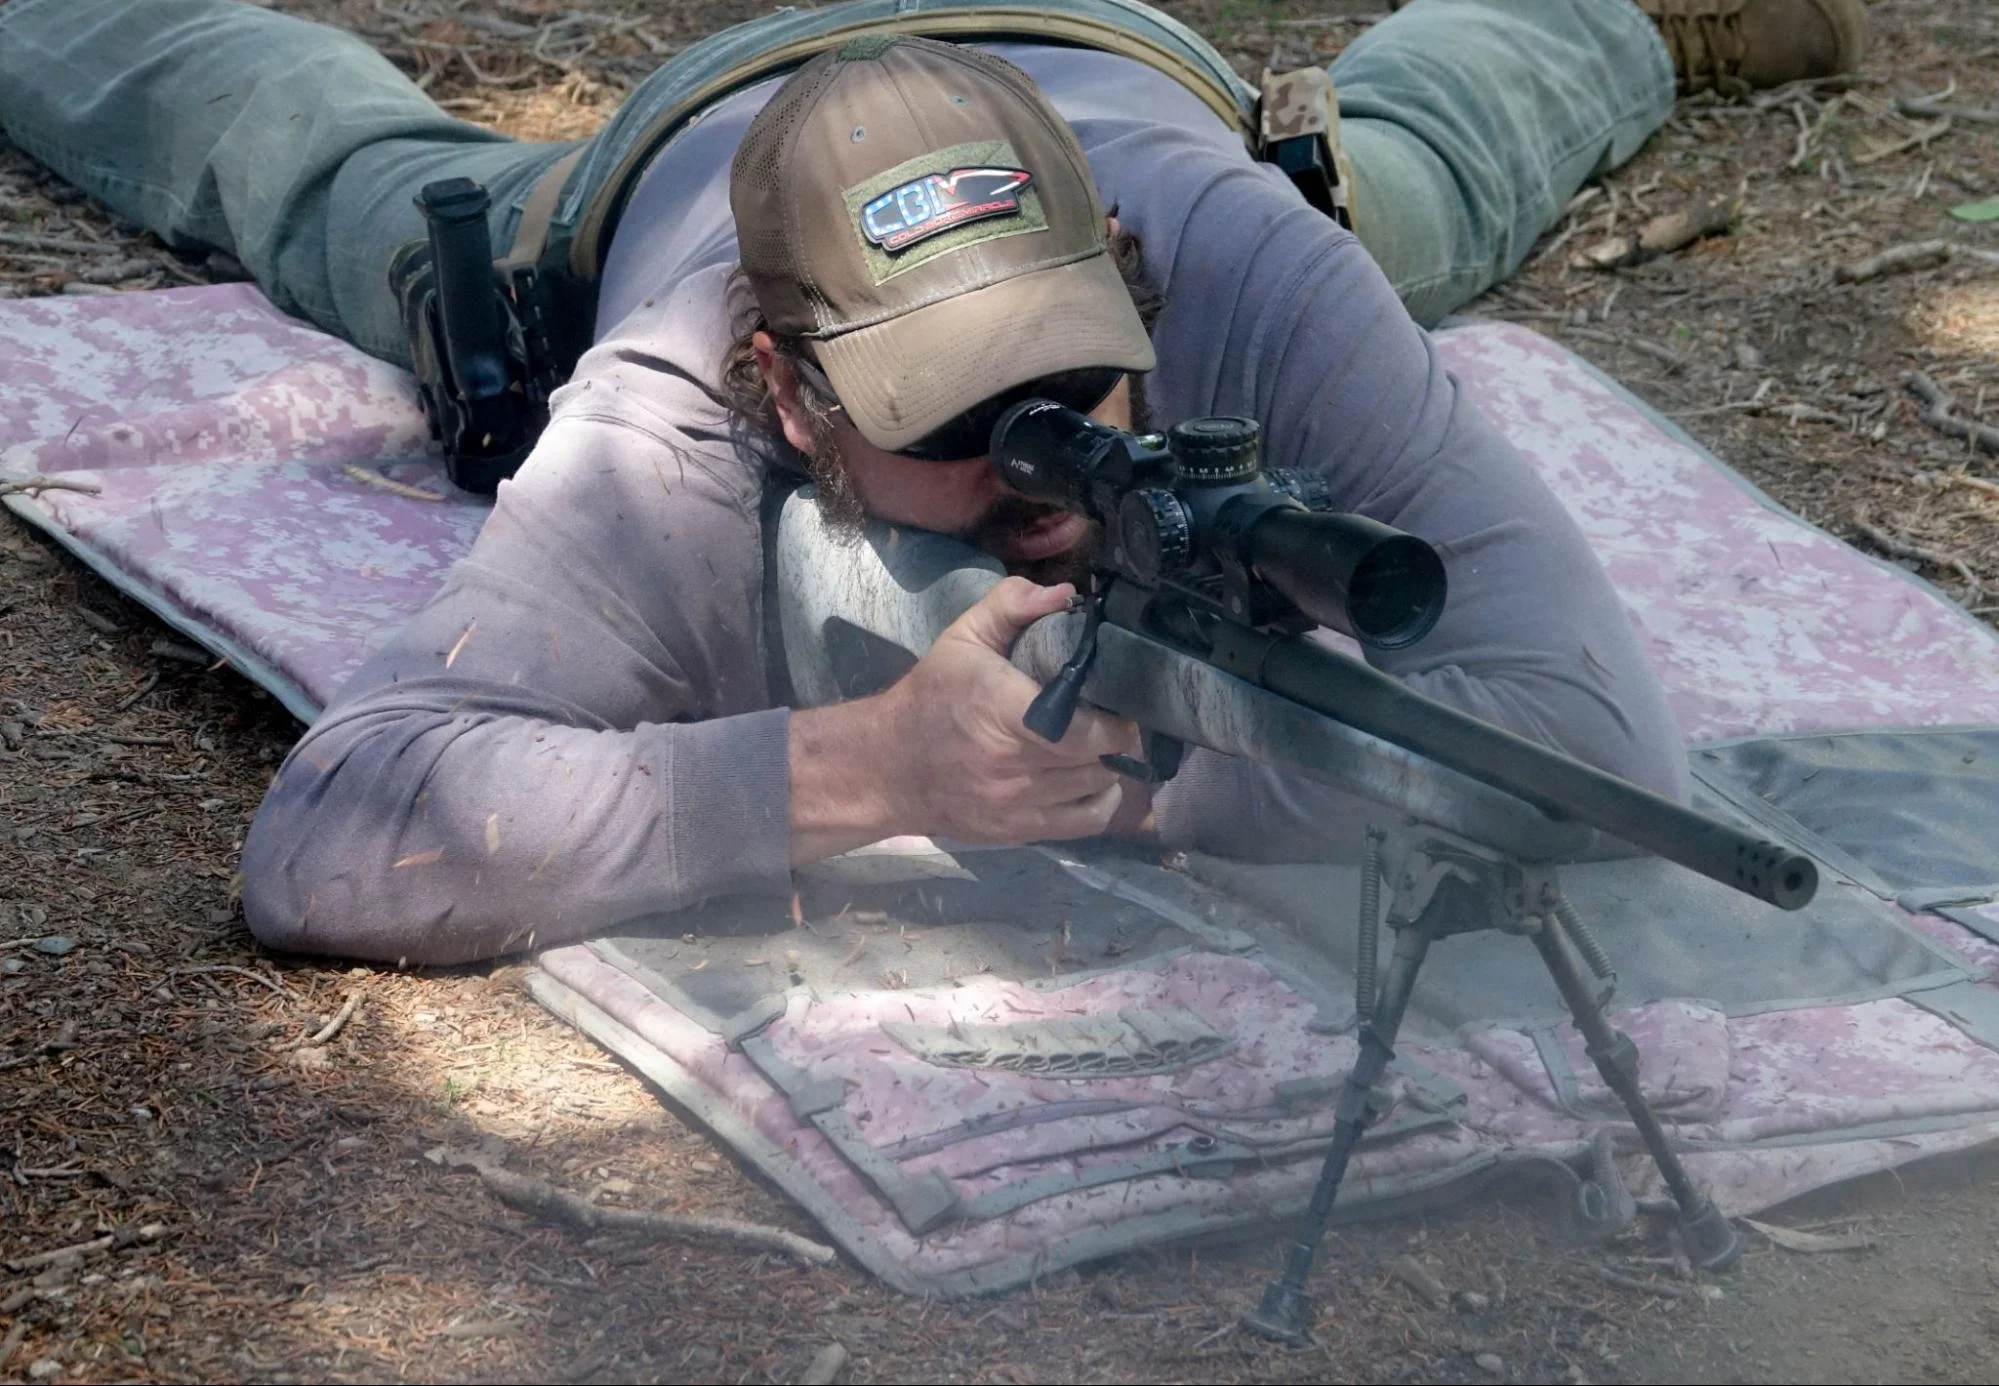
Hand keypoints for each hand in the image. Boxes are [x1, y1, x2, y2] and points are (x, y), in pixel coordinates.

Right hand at [878, 577, 1140, 843]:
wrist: (888, 766)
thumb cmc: (931, 696)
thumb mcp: (962, 638)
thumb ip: (1011, 606)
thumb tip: (1065, 594)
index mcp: (1002, 710)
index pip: (1083, 730)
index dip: (1115, 718)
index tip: (1119, 699)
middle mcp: (1012, 763)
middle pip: (1098, 758)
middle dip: (1116, 737)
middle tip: (1115, 716)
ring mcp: (1016, 803)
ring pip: (1097, 787)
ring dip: (1107, 765)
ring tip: (1101, 744)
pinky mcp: (1018, 830)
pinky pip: (1086, 822)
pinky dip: (1101, 801)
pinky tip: (1092, 779)